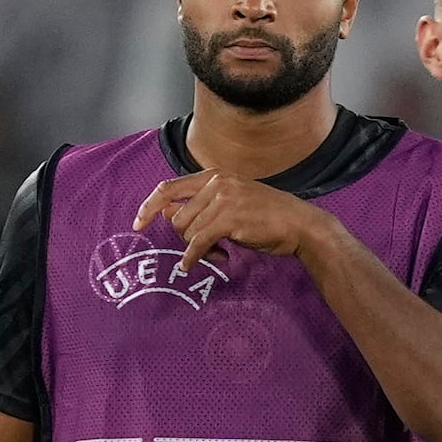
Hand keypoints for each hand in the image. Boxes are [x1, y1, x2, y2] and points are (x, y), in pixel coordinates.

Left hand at [130, 171, 315, 275]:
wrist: (302, 226)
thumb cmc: (270, 217)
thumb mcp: (232, 204)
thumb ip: (201, 205)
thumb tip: (165, 213)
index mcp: (215, 176)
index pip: (168, 188)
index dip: (149, 206)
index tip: (138, 222)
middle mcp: (217, 183)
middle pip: (178, 216)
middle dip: (187, 237)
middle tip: (209, 249)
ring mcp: (223, 199)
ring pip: (188, 230)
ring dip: (198, 249)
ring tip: (219, 254)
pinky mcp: (230, 219)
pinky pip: (198, 242)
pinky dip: (193, 257)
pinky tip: (191, 265)